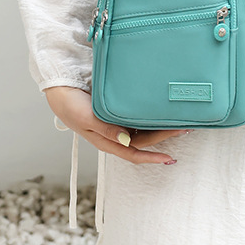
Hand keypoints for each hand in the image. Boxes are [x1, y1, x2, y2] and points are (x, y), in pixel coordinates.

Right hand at [44, 86, 185, 164]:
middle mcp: (115, 134)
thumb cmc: (70, 105)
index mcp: (107, 140)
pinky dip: (150, 114)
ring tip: (179, 118)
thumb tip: (127, 141)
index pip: (134, 153)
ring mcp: (116, 122)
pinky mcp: (117, 109)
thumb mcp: (86, 119)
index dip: (152, 157)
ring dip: (160, 126)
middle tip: (185, 127)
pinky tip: (160, 109)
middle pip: (144, 139)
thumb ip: (106, 130)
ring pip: (143, 128)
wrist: (60, 86)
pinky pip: (137, 115)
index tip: (170, 158)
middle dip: (164, 136)